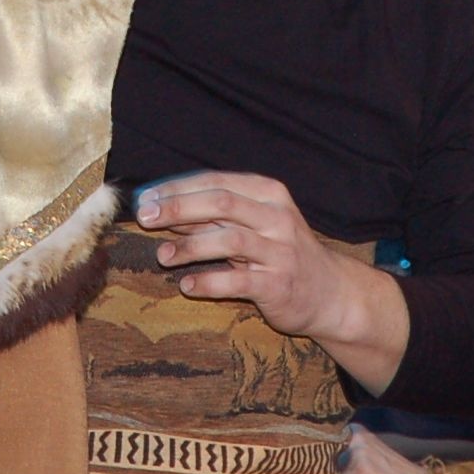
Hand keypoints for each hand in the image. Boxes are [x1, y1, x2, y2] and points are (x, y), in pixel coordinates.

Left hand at [135, 172, 370, 345]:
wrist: (328, 292)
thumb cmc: (279, 252)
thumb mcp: (251, 224)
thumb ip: (212, 216)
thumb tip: (160, 206)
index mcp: (268, 193)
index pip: (216, 181)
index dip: (177, 188)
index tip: (145, 198)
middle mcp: (277, 217)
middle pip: (222, 203)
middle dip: (178, 208)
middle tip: (145, 218)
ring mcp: (280, 251)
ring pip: (229, 240)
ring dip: (189, 246)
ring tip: (163, 256)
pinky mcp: (279, 285)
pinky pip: (238, 280)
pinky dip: (208, 281)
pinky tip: (187, 284)